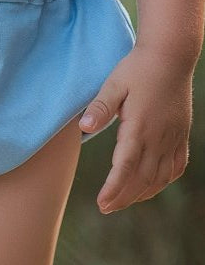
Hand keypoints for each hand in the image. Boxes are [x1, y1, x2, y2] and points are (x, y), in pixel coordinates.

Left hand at [78, 44, 192, 212]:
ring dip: (142, 193)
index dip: (113, 189)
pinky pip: (176, 167)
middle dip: (124, 196)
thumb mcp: (114, 83)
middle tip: (106, 208)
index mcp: (139, 128)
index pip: (124, 168)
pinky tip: (154, 185)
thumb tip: (83, 127)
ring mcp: (173, 138)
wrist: (171, 57)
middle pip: (141, 178)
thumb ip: (100, 107)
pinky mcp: (181, 135)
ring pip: (160, 177)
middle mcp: (159, 138)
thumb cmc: (138, 68)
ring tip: (125, 201)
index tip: (101, 204)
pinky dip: (164, 181)